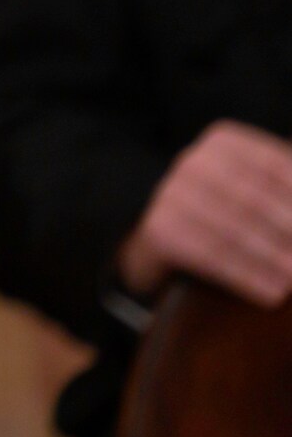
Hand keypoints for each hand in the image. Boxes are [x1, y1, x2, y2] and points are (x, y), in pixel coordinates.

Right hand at [121, 120, 291, 308]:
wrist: (168, 240)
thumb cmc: (230, 216)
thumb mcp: (258, 193)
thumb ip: (285, 196)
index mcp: (224, 144)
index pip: (273, 165)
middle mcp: (193, 162)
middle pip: (253, 199)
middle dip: (289, 232)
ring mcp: (170, 194)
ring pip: (233, 229)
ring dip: (273, 259)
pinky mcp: (159, 229)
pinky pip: (209, 255)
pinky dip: (246, 276)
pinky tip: (273, 292)